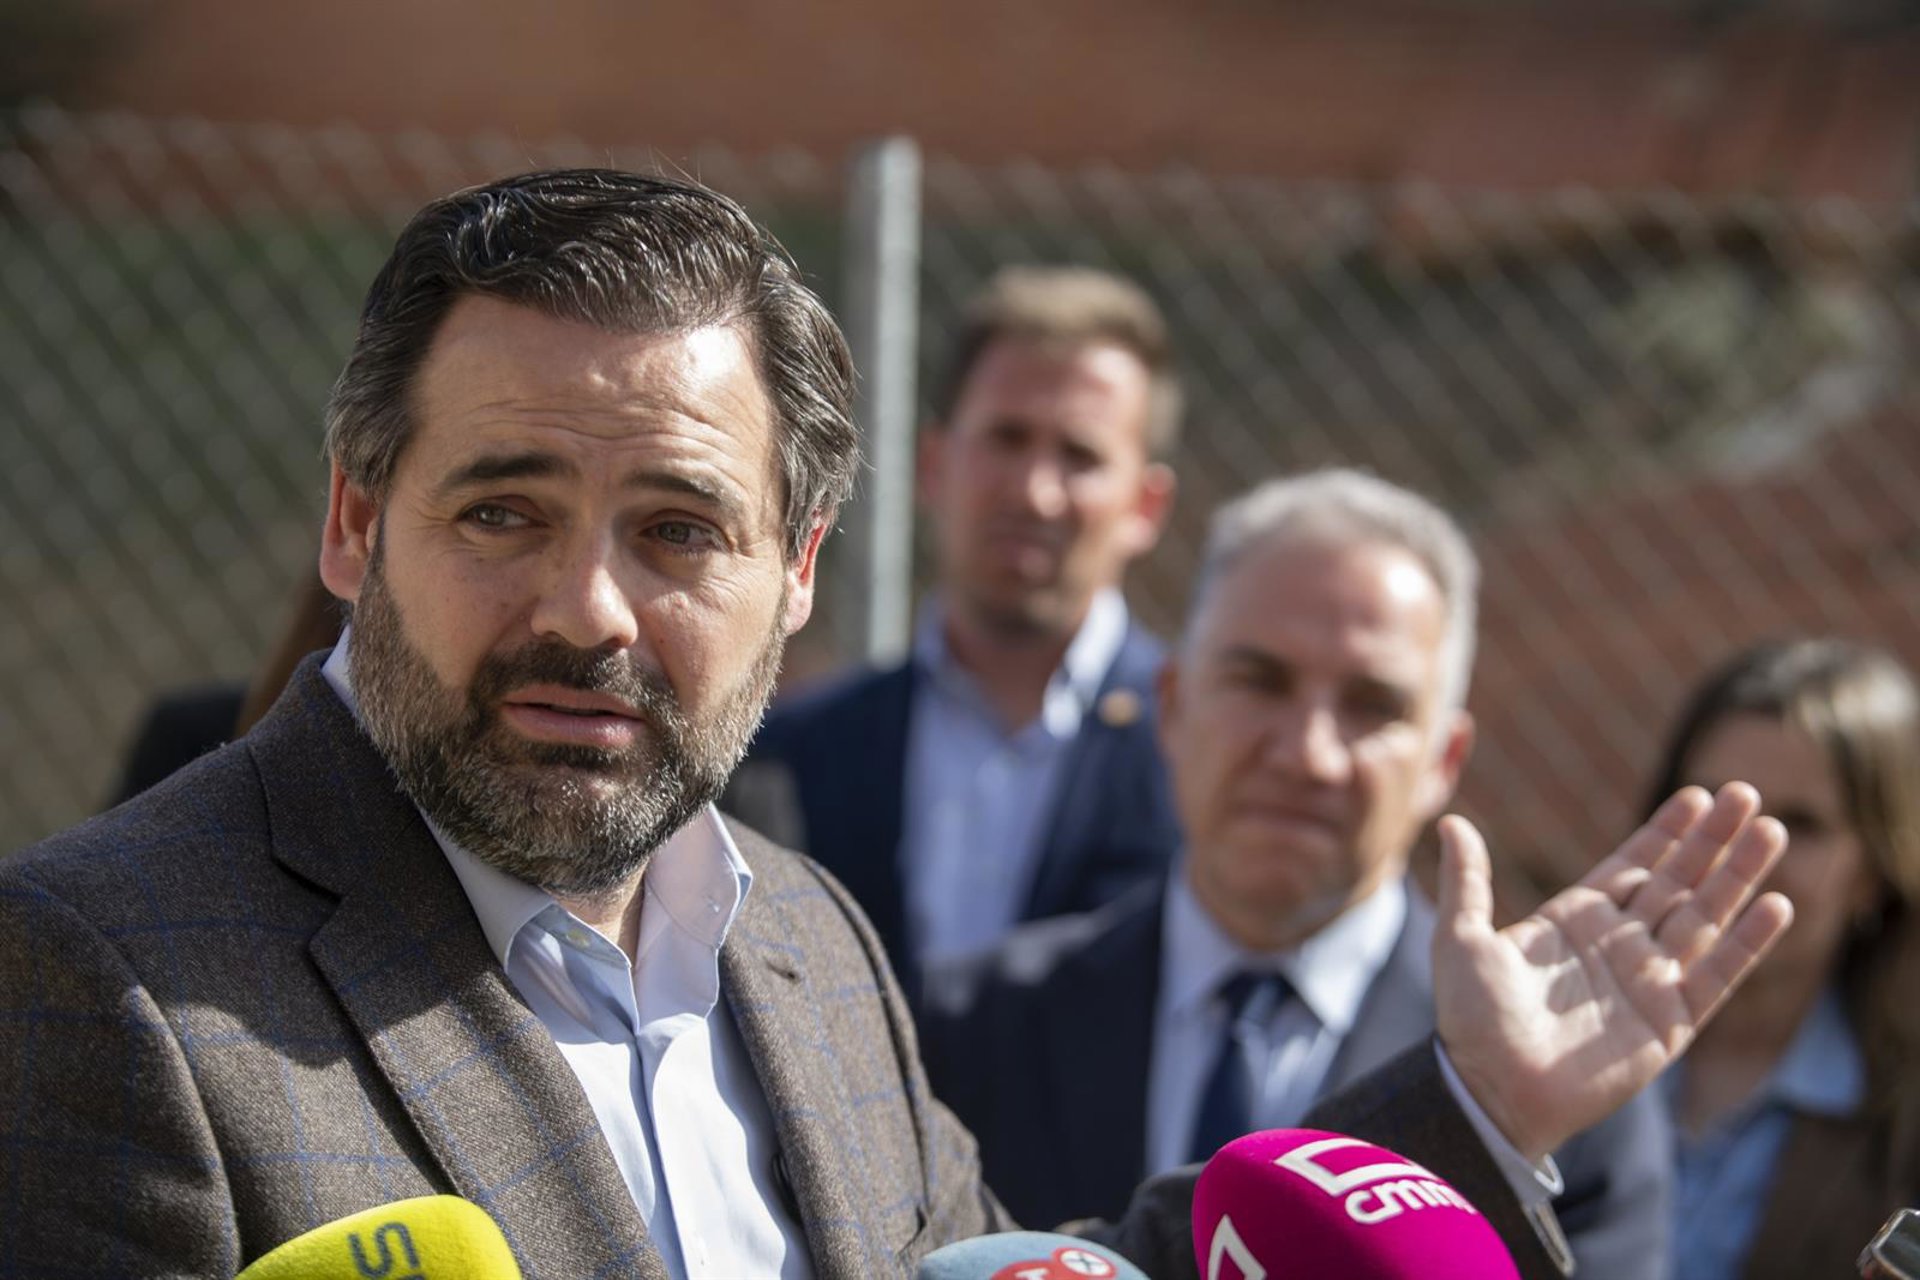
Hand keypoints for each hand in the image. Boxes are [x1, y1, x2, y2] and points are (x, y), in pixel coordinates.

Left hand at [1432, 783, 1792, 1160]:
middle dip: (1712, 840)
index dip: (1665, 833)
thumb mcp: (1461, 939)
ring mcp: (1648, 982)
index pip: (1631, 866)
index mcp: (1574, 921)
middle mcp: (1618, 946)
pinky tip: (1776, 904)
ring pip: (1705, 917)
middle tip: (1746, 793)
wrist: (1492, 1090)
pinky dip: (1747, 942)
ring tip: (1773, 831)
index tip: (1695, 795)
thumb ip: (1467, 880)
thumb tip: (1450, 822)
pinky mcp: (1670, 1022)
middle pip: (1677, 882)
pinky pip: (1718, 974)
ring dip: (1738, 876)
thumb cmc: (1472, 1021)